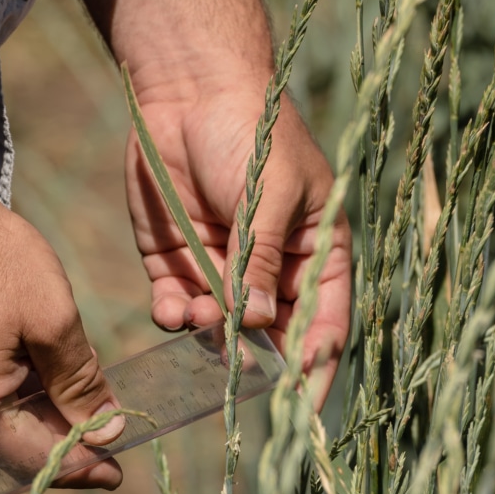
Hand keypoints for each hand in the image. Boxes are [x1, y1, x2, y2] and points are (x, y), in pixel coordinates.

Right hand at [0, 173, 124, 488]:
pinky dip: (4, 390)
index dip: (80, 465)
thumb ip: (80, 381)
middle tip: (104, 428)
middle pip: (9, 441)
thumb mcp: (53, 319)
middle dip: (59, 434)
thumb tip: (106, 428)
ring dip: (32, 409)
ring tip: (74, 390)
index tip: (116, 472)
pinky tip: (33, 367)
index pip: (33, 456)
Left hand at [125, 79, 351, 408]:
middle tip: (235, 363)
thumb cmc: (252, 132)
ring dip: (210, 333)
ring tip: (199, 313)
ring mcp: (222, 266)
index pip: (323, 322)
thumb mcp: (269, 194)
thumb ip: (261, 260)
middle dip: (253, 356)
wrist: (189, 89)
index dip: (315, 364)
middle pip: (269, 335)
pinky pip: (178, 305)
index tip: (301, 404)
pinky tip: (171, 308)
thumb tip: (258, 325)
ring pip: (220, 326)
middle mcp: (269, 268)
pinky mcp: (177, 259)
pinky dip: (174, 315)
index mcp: (314, 252)